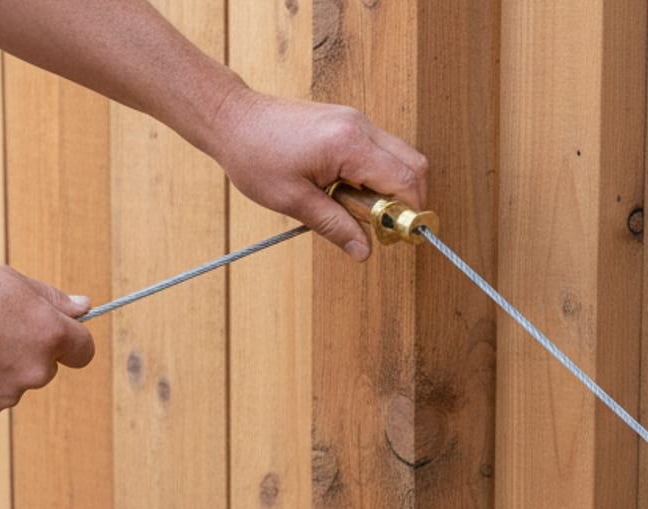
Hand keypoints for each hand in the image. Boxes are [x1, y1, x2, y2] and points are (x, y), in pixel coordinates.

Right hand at [0, 265, 94, 422]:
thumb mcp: (8, 281)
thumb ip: (52, 300)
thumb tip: (85, 308)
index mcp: (50, 335)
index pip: (83, 351)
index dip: (70, 343)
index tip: (55, 337)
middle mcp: (35, 371)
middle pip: (44, 368)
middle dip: (24, 352)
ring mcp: (7, 397)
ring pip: (11, 385)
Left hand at [210, 88, 427, 260]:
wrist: (232, 118)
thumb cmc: (254, 155)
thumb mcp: (293, 200)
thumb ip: (334, 226)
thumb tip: (364, 251)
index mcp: (348, 145)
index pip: (405, 180)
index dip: (409, 212)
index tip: (397, 234)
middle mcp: (359, 126)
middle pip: (415, 165)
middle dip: (408, 200)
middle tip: (382, 225)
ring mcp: (356, 120)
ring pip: (401, 156)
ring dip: (392, 188)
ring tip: (357, 206)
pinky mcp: (349, 122)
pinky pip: (382, 150)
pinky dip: (378, 174)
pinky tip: (349, 189)